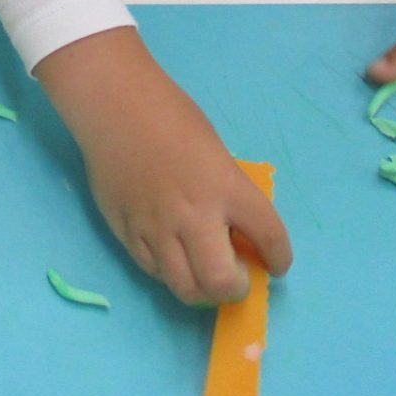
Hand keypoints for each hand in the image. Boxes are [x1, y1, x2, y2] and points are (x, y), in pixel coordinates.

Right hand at [38, 27, 291, 304]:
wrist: (115, 106)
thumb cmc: (171, 115)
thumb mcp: (216, 152)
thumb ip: (227, 192)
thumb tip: (233, 230)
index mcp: (226, 187)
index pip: (269, 237)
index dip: (279, 258)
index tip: (276, 264)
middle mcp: (194, 215)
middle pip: (221, 282)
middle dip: (236, 288)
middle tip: (236, 276)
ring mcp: (156, 228)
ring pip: (184, 288)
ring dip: (202, 290)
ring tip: (204, 274)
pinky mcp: (126, 232)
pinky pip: (153, 270)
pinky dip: (169, 272)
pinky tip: (174, 258)